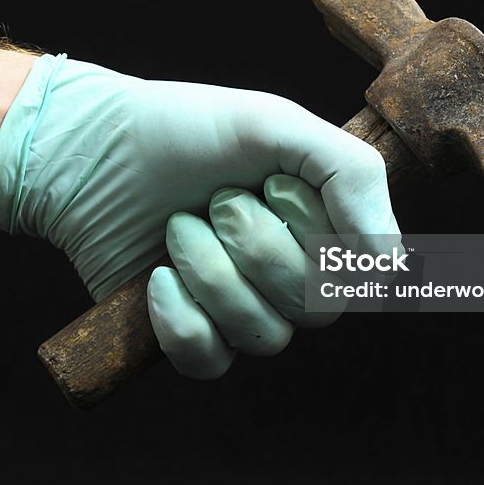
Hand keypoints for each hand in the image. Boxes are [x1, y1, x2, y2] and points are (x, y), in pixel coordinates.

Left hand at [0, 54, 398, 374]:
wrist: (92, 148)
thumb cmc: (186, 129)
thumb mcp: (278, 124)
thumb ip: (352, 175)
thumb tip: (391, 263)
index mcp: (317, 226)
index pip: (357, 275)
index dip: (315, 236)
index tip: (273, 183)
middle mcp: (285, 274)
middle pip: (313, 310)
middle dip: (256, 246)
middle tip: (216, 200)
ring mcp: (236, 308)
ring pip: (262, 336)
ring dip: (211, 271)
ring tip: (178, 225)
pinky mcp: (186, 333)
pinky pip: (209, 359)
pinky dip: (181, 317)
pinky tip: (158, 277)